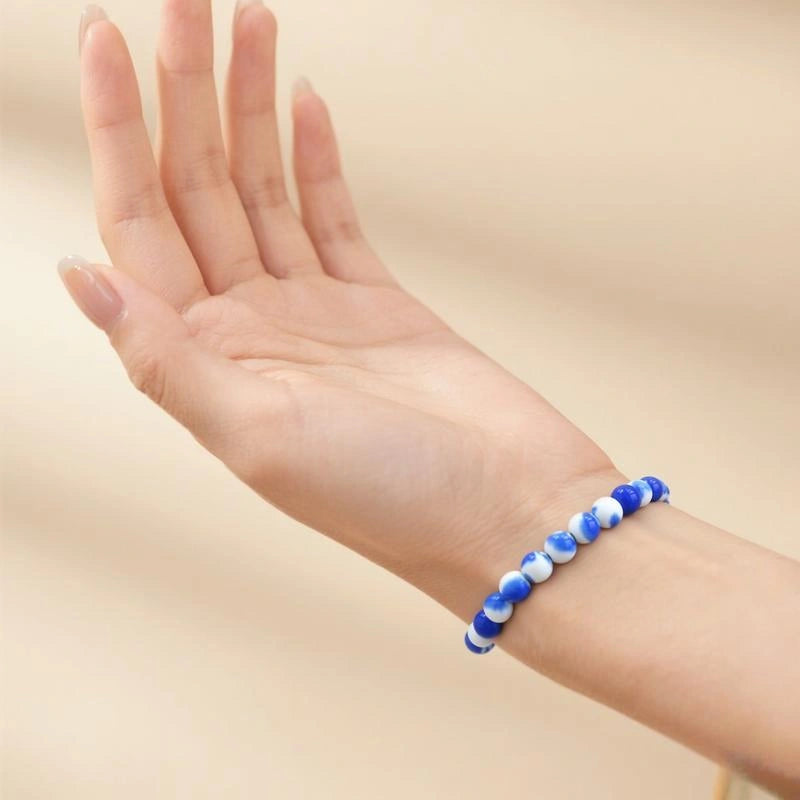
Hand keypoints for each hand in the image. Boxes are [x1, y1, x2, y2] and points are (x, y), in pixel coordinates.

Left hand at [61, 0, 613, 610]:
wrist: (508, 507)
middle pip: (199, 190)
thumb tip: (79, 277)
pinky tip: (301, 106)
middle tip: (188, 2)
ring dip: (247, 110)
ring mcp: (313, 311)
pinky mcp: (376, 301)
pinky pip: (329, 217)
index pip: (140, 225)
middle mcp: (251, 330)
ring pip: (262, 190)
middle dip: (184, 94)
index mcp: (209, 360)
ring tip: (245, 26)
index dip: (118, 132)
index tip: (110, 42)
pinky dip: (314, 160)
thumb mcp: (257, 435)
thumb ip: (163, 359)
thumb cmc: (392, 496)